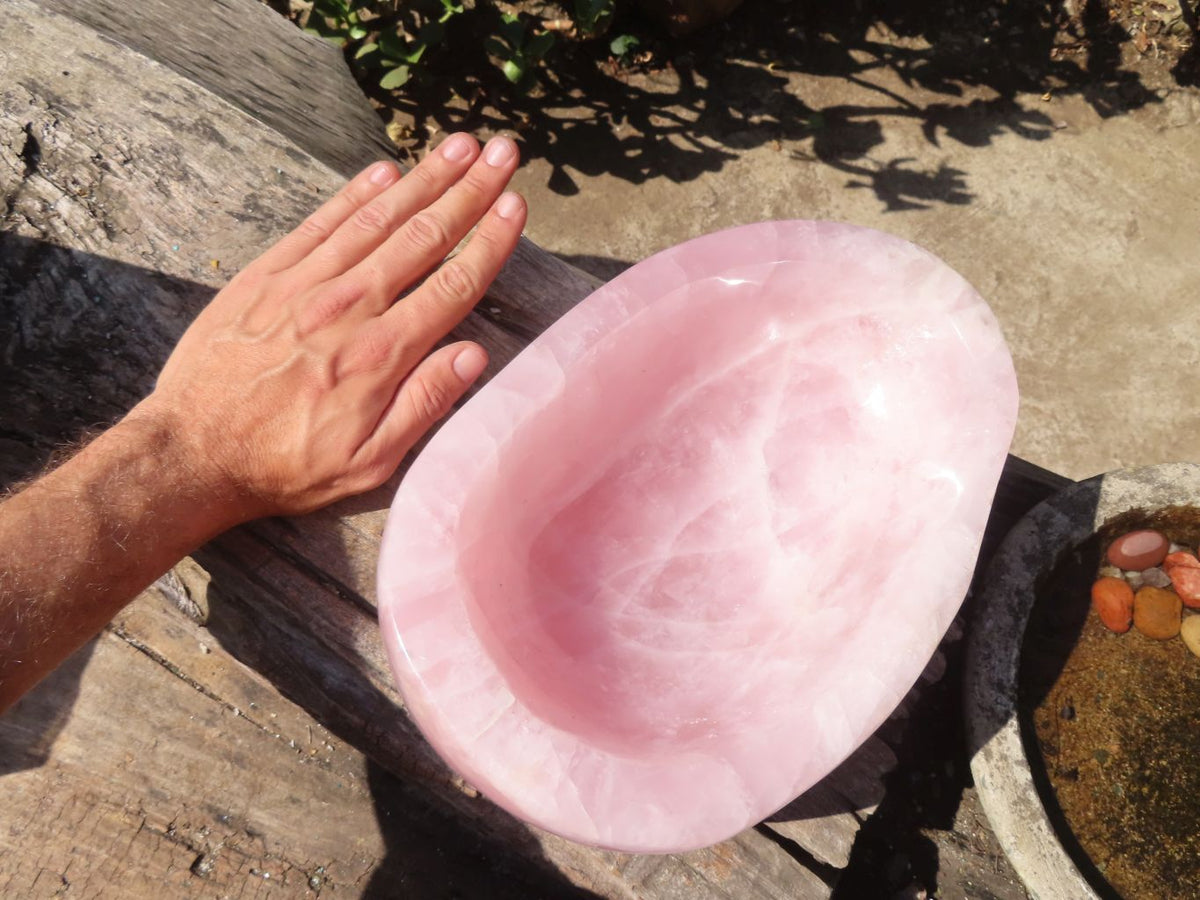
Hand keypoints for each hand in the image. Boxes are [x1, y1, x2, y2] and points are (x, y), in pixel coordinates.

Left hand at [133, 133, 524, 522]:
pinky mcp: (266, 277)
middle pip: (421, 238)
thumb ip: (424, 406)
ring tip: (460, 146)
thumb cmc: (287, 466)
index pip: (451, 286)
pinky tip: (386, 169)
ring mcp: (304, 286)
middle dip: (469, 191)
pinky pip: (321, 223)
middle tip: (503, 152)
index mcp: (380, 357)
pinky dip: (355, 193)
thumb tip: (473, 355)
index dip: (489, 242)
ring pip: (377, 219)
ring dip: (423, 178)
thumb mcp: (369, 463)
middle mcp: (347, 309)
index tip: (516, 205)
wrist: (193, 453)